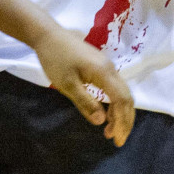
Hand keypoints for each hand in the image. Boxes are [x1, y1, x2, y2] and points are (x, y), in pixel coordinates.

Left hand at [29, 28, 134, 146]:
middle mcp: (111, 69)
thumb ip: (85, 102)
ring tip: (109, 131)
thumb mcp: (66, 83)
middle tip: (116, 140)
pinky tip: (105, 113)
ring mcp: (107, 66)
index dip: (122, 122)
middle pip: (126, 98)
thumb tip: (101, 121)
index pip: (122, 101)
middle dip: (124, 121)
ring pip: (121, 93)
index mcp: (105, 73)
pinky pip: (114, 88)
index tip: (117, 140)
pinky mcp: (100, 66)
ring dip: (119, 113)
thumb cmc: (55, 58)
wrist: (47, 34)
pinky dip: (113, 103)